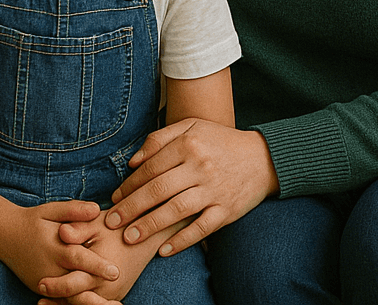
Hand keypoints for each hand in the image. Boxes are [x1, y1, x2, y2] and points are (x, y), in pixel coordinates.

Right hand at [0, 201, 120, 297]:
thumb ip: (73, 210)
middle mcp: (49, 268)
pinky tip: (92, 300)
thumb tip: (97, 209)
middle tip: (118, 293)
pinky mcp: (42, 288)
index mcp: (54, 248)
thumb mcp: (52, 210)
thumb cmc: (34, 221)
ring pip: (69, 294)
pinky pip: (61, 298)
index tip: (115, 271)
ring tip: (110, 301)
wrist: (6, 236)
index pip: (78, 259)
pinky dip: (75, 300)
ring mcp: (44, 281)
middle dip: (96, 288)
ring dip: (87, 297)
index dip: (97, 266)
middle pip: (76, 282)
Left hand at [37, 213, 178, 304]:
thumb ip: (79, 227)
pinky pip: (94, 304)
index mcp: (101, 270)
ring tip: (45, 304)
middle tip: (40, 299)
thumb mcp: (98, 223)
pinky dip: (78, 304)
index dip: (56, 286)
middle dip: (58, 302)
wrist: (146, 236)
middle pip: (78, 302)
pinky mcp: (114, 295)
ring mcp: (112, 294)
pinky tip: (63, 301)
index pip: (74, 285)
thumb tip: (62, 232)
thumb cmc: (118, 227)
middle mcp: (108, 287)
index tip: (40, 284)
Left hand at [98, 118, 277, 254]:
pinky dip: (182, 241)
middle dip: (131, 208)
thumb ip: (160, 139)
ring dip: (150, 226)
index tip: (115, 198)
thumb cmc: (221, 142)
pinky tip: (163, 249)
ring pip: (176, 211)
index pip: (151, 168)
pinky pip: (201, 228)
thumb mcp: (192, 127)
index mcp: (189, 144)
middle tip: (112, 222)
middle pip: (158, 190)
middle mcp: (200, 166)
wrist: (264, 158)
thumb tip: (133, 161)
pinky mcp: (227, 210)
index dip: (129, 185)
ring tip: (129, 237)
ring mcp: (214, 190)